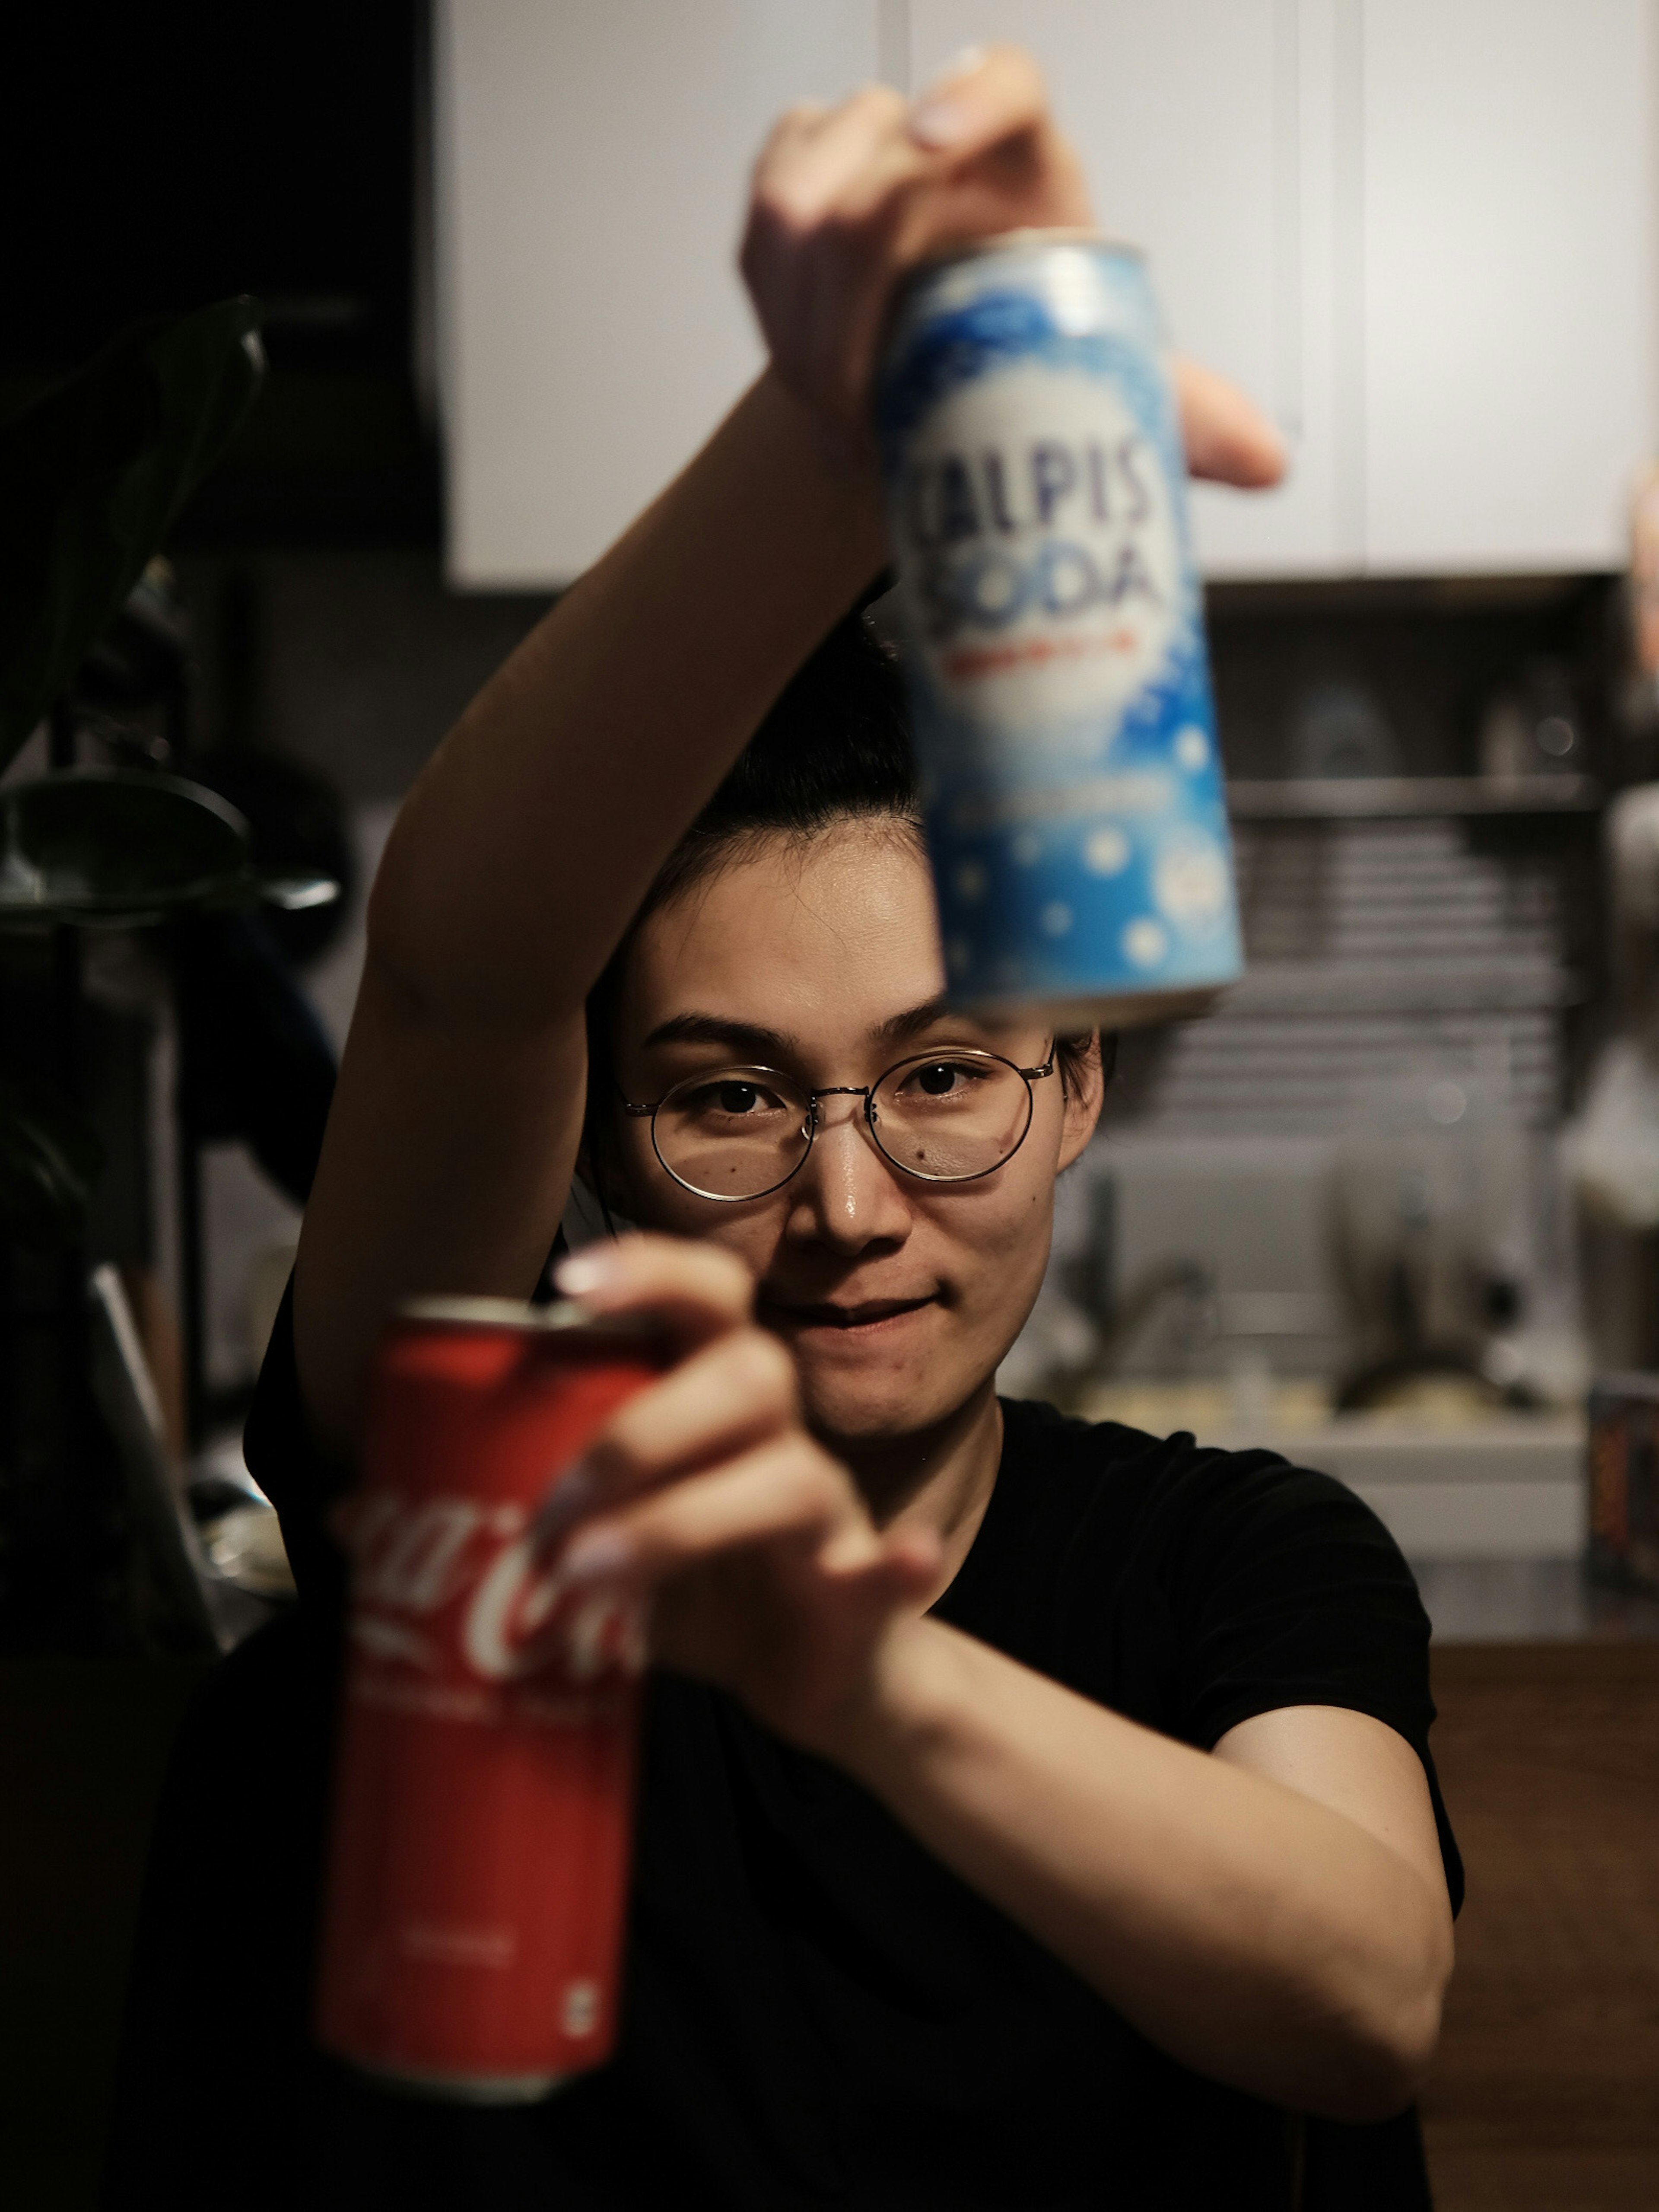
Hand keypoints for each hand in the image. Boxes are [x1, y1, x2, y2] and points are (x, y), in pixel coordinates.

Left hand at [548, 1235, 939, 1751]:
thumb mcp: (606, 1547)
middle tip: (548, 1506)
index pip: (706, 1295)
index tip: (569, 1281)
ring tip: (588, 1576)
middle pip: (747, 1373)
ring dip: (684, 1519)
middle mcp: (783, 1436)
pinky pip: (890, 1573)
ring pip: (789, 1476)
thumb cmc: (706, 1592)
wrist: (817, 1681)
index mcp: (721, 1401)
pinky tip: (898, 1558)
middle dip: (640, 1427)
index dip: (650, 1272)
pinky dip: (895, 1566)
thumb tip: (363, 1515)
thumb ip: (514, 1523)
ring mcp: (829, 1514)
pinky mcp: (863, 1598)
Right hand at [741, 44, 1284, 488]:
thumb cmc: (1024, 352)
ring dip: (806, 317)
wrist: (936, 372)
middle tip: (866, 409)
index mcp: (1024, 162)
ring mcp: (857, 159)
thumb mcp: (1108, 383)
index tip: (930, 141)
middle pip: (879, 167)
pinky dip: (771, 297)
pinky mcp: (792, 188)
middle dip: (856, 301)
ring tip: (838, 411)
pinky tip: (801, 367)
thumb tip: (1268, 461)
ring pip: (804, 196)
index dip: (965, 95)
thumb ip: (1182, 416)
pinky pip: (761, 218)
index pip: (1004, 83)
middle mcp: (937, 142)